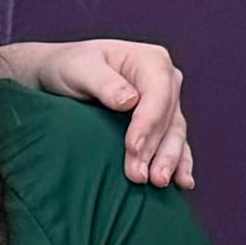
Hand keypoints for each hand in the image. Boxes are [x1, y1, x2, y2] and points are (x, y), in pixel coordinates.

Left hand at [9, 38, 191, 188]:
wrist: (63, 73)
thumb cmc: (70, 67)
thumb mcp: (79, 69)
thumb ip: (104, 83)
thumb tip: (129, 101)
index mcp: (151, 61)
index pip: (157, 94)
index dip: (147, 123)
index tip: (132, 148)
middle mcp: (166, 80)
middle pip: (167, 118)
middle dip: (155, 150)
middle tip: (139, 177)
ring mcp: (166, 102)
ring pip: (174, 134)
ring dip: (168, 160)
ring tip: (159, 183)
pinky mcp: (161, 121)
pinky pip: (174, 143)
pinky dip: (179, 162)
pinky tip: (183, 182)